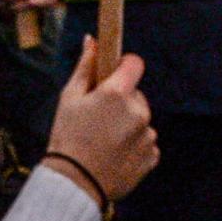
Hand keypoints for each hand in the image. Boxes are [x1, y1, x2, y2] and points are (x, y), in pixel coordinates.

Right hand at [45, 40, 157, 207]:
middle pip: (135, 94)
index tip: (112, 74)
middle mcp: (138, 112)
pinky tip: (114, 151)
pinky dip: (134, 143)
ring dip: (128, 123)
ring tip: (104, 138)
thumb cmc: (68, 135)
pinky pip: (146, 140)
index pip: (134, 63)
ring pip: (141, 118)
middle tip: (97, 115)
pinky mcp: (152, 156)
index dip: (123, 65)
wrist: (77, 181)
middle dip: (121, 99)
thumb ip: (85, 67)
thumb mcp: (69, 97)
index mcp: (117, 94)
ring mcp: (148, 135)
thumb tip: (92, 39)